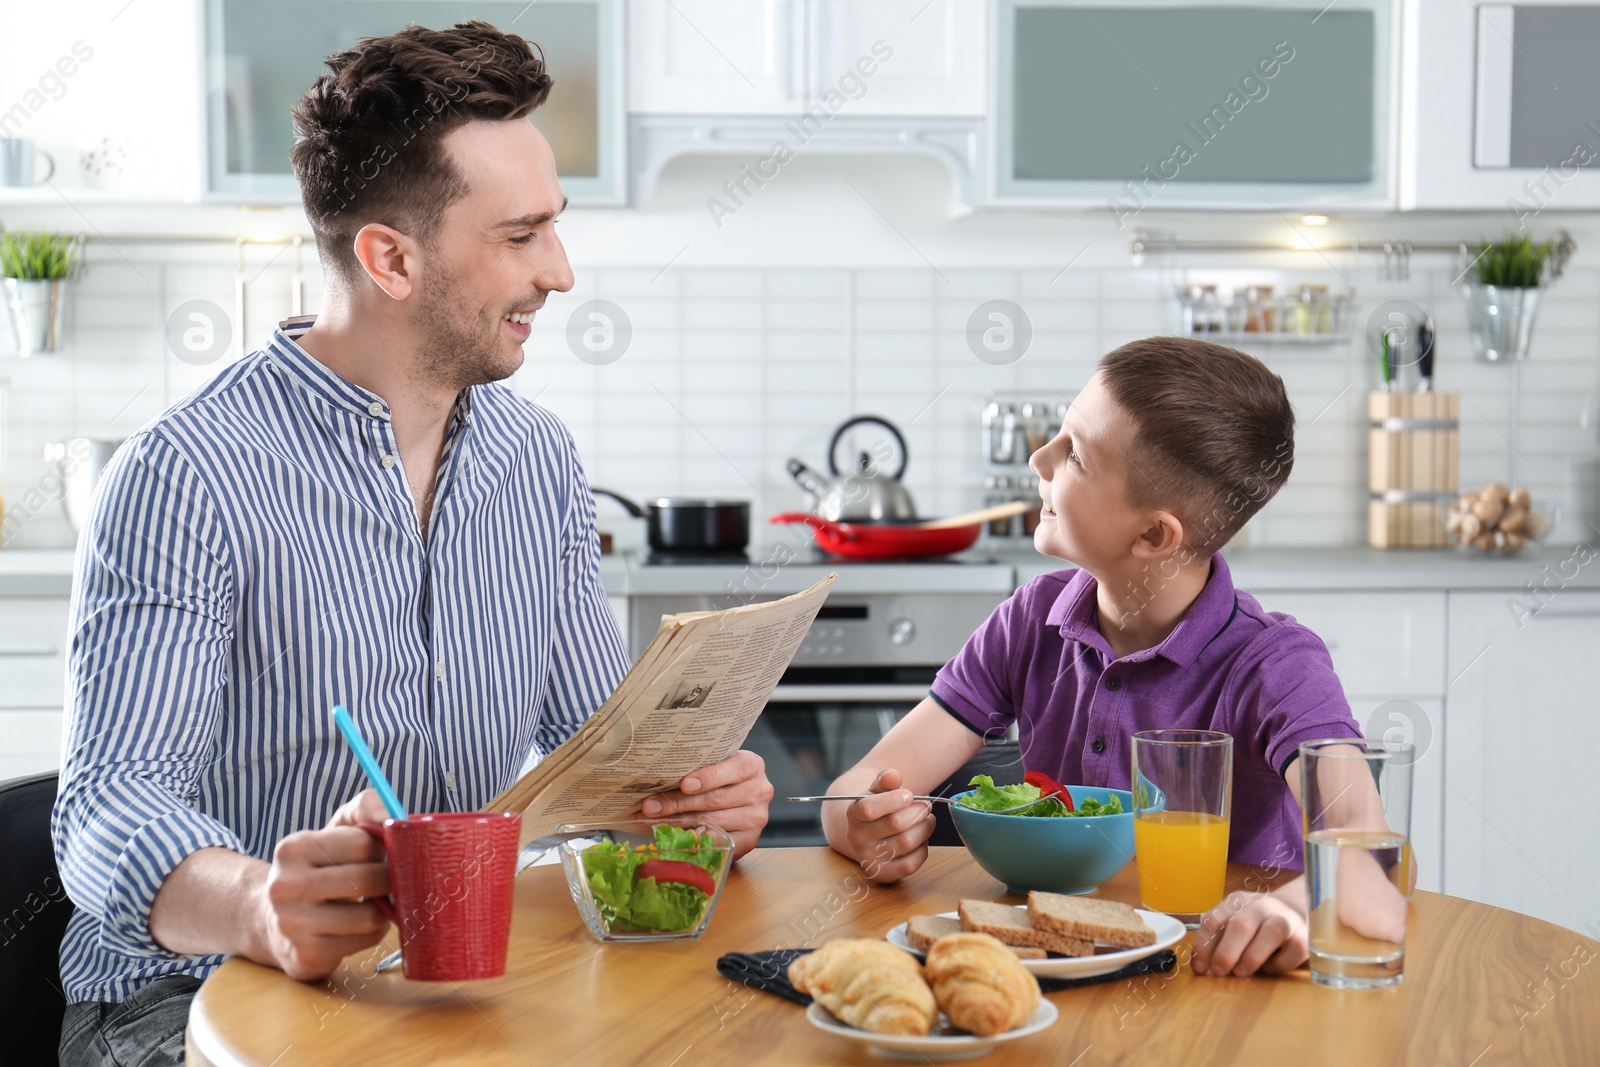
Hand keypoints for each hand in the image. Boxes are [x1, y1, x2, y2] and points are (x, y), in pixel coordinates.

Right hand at [250, 789, 392, 980]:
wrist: (273, 921)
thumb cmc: (318, 869)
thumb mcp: (334, 830)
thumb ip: (365, 808)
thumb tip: (394, 815)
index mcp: (292, 849)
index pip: (363, 843)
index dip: (379, 850)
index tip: (374, 856)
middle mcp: (285, 886)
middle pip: (369, 879)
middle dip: (387, 880)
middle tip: (384, 881)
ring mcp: (293, 925)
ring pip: (371, 915)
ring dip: (382, 909)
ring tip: (369, 903)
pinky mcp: (307, 955)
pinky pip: (365, 941)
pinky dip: (372, 932)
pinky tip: (356, 926)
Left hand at [640, 750, 774, 858]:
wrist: (738, 802)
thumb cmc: (720, 779)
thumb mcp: (715, 766)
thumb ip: (697, 767)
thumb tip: (657, 776)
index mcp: (752, 765)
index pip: (733, 769)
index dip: (708, 777)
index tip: (684, 784)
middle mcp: (760, 791)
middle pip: (716, 799)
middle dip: (679, 802)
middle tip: (650, 806)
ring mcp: (756, 817)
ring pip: (713, 820)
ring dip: (679, 821)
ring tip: (653, 820)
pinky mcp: (750, 840)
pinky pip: (718, 841)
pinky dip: (694, 838)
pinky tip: (675, 835)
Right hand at [844, 769, 935, 883]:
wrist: (866, 833)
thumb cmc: (878, 807)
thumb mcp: (878, 789)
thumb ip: (885, 780)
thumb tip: (893, 775)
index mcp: (853, 813)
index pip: (869, 808)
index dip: (894, 800)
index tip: (909, 795)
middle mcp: (856, 838)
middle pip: (895, 824)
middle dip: (918, 811)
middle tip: (926, 806)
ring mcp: (868, 858)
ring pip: (907, 842)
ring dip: (925, 828)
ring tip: (928, 820)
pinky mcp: (882, 874)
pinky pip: (910, 865)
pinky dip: (922, 850)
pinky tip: (922, 840)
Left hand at [1191, 879, 1309, 977]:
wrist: (1296, 908)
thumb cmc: (1257, 924)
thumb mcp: (1233, 924)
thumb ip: (1218, 940)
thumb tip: (1200, 967)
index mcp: (1237, 902)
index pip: (1214, 920)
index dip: (1203, 946)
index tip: (1199, 969)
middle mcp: (1261, 906)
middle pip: (1241, 925)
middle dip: (1227, 953)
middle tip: (1220, 972)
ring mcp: (1286, 918)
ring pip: (1271, 932)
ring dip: (1252, 957)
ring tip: (1242, 972)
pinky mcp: (1305, 935)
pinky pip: (1294, 950)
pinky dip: (1280, 964)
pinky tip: (1269, 968)